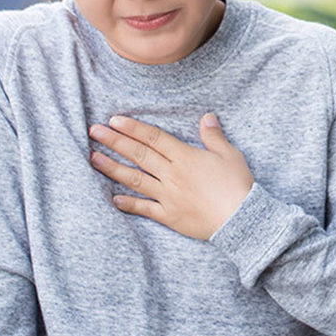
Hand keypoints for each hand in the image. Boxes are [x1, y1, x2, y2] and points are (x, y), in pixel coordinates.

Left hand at [87, 113, 253, 239]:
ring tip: (94, 158)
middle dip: (114, 141)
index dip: (133, 128)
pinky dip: (129, 204)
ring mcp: (168, 196)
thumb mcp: (229, 155)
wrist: (241, 219)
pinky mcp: (169, 216)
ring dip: (113, 168)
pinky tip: (114, 199)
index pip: (154, 138)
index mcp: (185, 157)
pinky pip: (145, 208)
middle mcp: (172, 174)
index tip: (115, 120)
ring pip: (135, 179)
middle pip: (139, 155)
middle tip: (94, 131)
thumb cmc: (237, 185)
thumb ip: (213, 136)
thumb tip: (206, 117)